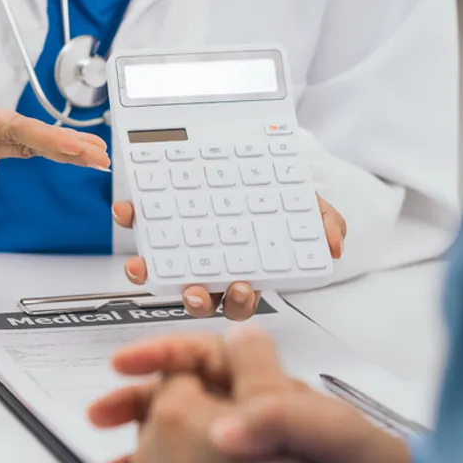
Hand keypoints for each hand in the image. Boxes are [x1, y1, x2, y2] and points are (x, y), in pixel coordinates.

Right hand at [0, 57, 109, 181]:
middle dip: (66, 151)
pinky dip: (46, 148)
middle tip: (102, 157)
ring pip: (27, 148)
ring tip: (98, 154)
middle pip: (26, 144)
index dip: (43, 137)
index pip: (7, 130)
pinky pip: (19, 148)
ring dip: (63, 152)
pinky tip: (69, 149)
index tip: (73, 146)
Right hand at [91, 326, 415, 462]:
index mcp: (266, 388)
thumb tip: (225, 424)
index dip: (159, 353)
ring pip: (178, 443)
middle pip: (179, 397)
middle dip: (135, 402)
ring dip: (140, 453)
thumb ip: (279, 415)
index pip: (202, 356)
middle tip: (99, 414)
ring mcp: (247, 455)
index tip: (123, 363)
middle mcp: (252, 417)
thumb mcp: (331, 431)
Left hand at [112, 195, 345, 320]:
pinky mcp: (160, 224)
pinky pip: (139, 225)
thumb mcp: (310, 208)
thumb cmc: (282, 196)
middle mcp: (212, 268)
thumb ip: (324, 224)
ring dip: (150, 275)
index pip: (243, 300)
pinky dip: (133, 222)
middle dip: (196, 299)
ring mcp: (183, 249)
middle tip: (195, 291)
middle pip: (201, 298)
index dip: (240, 301)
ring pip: (163, 273)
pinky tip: (128, 210)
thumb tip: (334, 246)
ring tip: (141, 266)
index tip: (242, 289)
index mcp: (247, 273)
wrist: (260, 161)